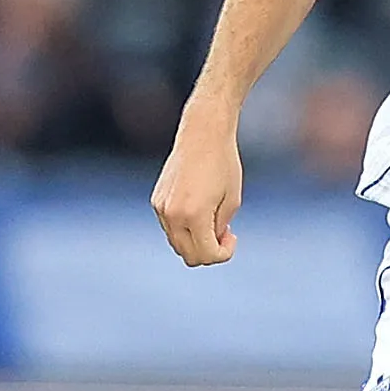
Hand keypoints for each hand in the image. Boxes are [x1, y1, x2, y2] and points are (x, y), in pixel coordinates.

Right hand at [152, 104, 242, 264]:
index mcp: (194, 215)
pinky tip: (199, 209)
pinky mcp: (157, 200)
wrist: (203, 134)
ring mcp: (161, 208)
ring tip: (212, 218)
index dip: (224, 253)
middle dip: (209, 251)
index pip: (207, 255)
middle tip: (224, 231)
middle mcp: (173, 215)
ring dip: (196, 240)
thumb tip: (208, 244)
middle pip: (188, 256)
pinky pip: (170, 227)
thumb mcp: (232, 201)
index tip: (232, 235)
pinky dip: (184, 228)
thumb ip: (219, 229)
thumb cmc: (223, 165)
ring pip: (177, 244)